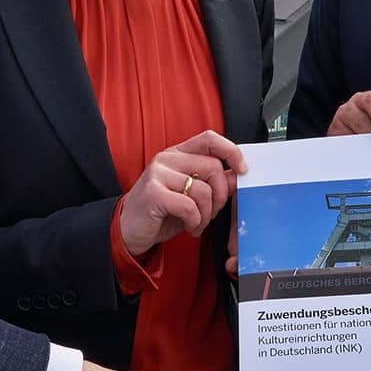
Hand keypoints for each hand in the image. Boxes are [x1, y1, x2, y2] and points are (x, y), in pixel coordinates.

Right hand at [119, 131, 243, 256]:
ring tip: (197, 224)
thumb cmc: (161, 213)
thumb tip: (237, 175)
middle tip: (211, 213)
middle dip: (220, 197)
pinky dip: (195, 221)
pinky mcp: (153, 194)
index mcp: (177, 154)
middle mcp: (166, 159)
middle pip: (213, 167)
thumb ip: (212, 182)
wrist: (127, 231)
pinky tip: (189, 227)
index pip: (210, 139)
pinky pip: (189, 206)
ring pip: (203, 190)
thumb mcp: (190, 195)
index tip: (242, 171)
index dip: (231, 152)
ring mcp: (157, 174)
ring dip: (206, 215)